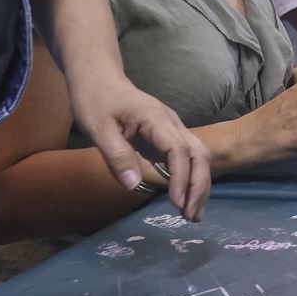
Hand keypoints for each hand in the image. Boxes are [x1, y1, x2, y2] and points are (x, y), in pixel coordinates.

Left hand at [67, 72, 211, 221]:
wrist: (100, 78)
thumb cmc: (96, 100)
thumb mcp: (98, 129)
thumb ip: (117, 156)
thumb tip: (133, 186)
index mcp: (156, 119)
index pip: (179, 151)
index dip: (181, 178)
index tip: (175, 203)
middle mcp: (172, 123)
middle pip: (199, 154)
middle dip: (199, 186)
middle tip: (190, 217)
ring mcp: (172, 129)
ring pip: (199, 156)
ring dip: (199, 184)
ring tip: (192, 214)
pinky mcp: (167, 137)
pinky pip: (187, 158)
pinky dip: (191, 179)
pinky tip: (184, 198)